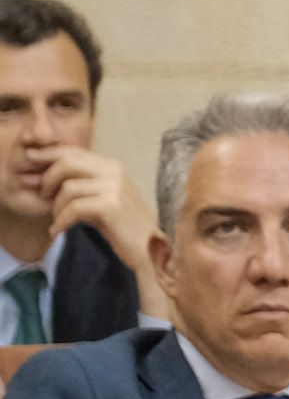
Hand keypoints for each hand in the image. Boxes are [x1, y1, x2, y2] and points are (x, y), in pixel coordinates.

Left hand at [30, 146, 172, 316]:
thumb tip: (42, 177)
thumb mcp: (101, 199)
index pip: (73, 151)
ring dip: (55, 207)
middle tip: (42, 197)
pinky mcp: (111, 207)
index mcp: (112, 166)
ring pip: (68, 188)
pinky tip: (58, 231)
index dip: (47, 155)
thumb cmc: (122, 226)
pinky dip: (61, 221)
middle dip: (47, 179)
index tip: (30, 165)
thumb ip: (80, 185)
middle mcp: (115, 171)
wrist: (148, 248)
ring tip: (57, 221)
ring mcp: (114, 188)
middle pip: (67, 162)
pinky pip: (74, 209)